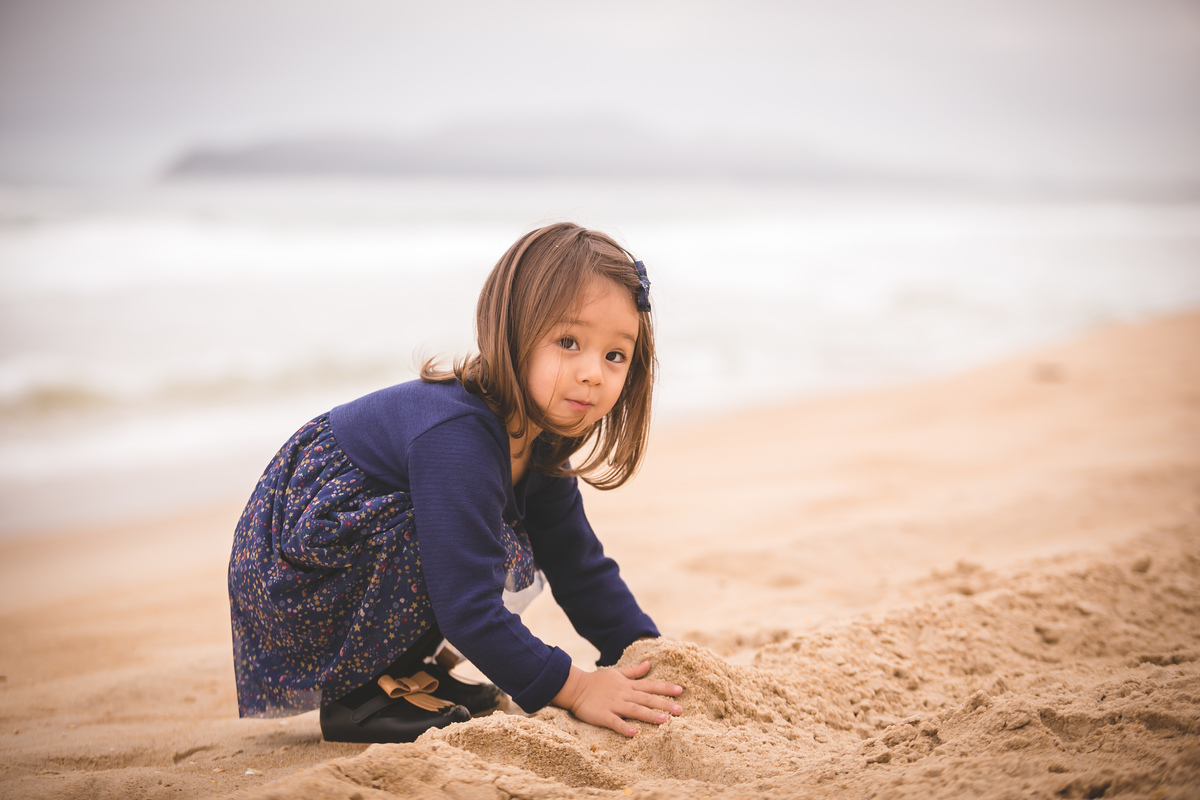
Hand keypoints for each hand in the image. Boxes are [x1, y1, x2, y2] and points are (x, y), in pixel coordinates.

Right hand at [552, 661, 683, 736]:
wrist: (575, 687)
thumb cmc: (596, 681)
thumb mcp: (616, 673)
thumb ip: (633, 671)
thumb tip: (649, 664)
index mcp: (627, 685)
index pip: (650, 685)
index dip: (665, 688)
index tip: (680, 691)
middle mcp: (623, 694)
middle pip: (646, 699)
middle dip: (663, 704)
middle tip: (680, 710)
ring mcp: (613, 705)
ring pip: (634, 710)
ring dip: (649, 715)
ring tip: (664, 721)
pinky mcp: (603, 715)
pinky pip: (614, 722)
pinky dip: (624, 727)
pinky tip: (634, 733)